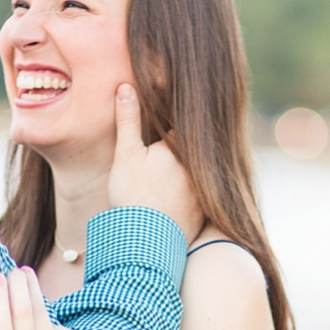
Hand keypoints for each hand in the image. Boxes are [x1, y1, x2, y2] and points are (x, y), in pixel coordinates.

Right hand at [106, 83, 203, 241]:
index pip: (177, 123)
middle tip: (158, 154)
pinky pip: (198, 195)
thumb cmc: (134, 195)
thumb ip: (128, 119)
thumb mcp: (127, 154)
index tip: (158, 108)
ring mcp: (204, 190)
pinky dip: (188, 192)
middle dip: (175, 144)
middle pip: (187, 148)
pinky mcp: (204, 212)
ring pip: (194, 171)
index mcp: (182, 146)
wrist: (146, 243)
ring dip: (184, 170)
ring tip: (163, 175)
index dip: (165, 120)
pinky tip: (172, 196)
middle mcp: (200, 166)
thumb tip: (125, 86)